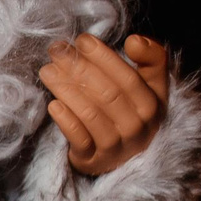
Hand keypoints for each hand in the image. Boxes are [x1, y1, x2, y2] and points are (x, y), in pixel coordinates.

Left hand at [40, 34, 169, 176]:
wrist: (122, 157)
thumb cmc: (132, 111)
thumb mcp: (150, 84)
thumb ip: (151, 57)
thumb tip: (134, 40)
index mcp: (152, 104)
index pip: (127, 77)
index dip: (104, 57)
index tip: (82, 40)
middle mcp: (137, 126)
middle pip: (107, 93)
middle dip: (79, 68)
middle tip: (57, 51)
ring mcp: (115, 145)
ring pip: (90, 114)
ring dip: (67, 90)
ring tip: (47, 71)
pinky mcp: (93, 160)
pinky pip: (78, 138)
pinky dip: (66, 120)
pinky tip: (52, 104)